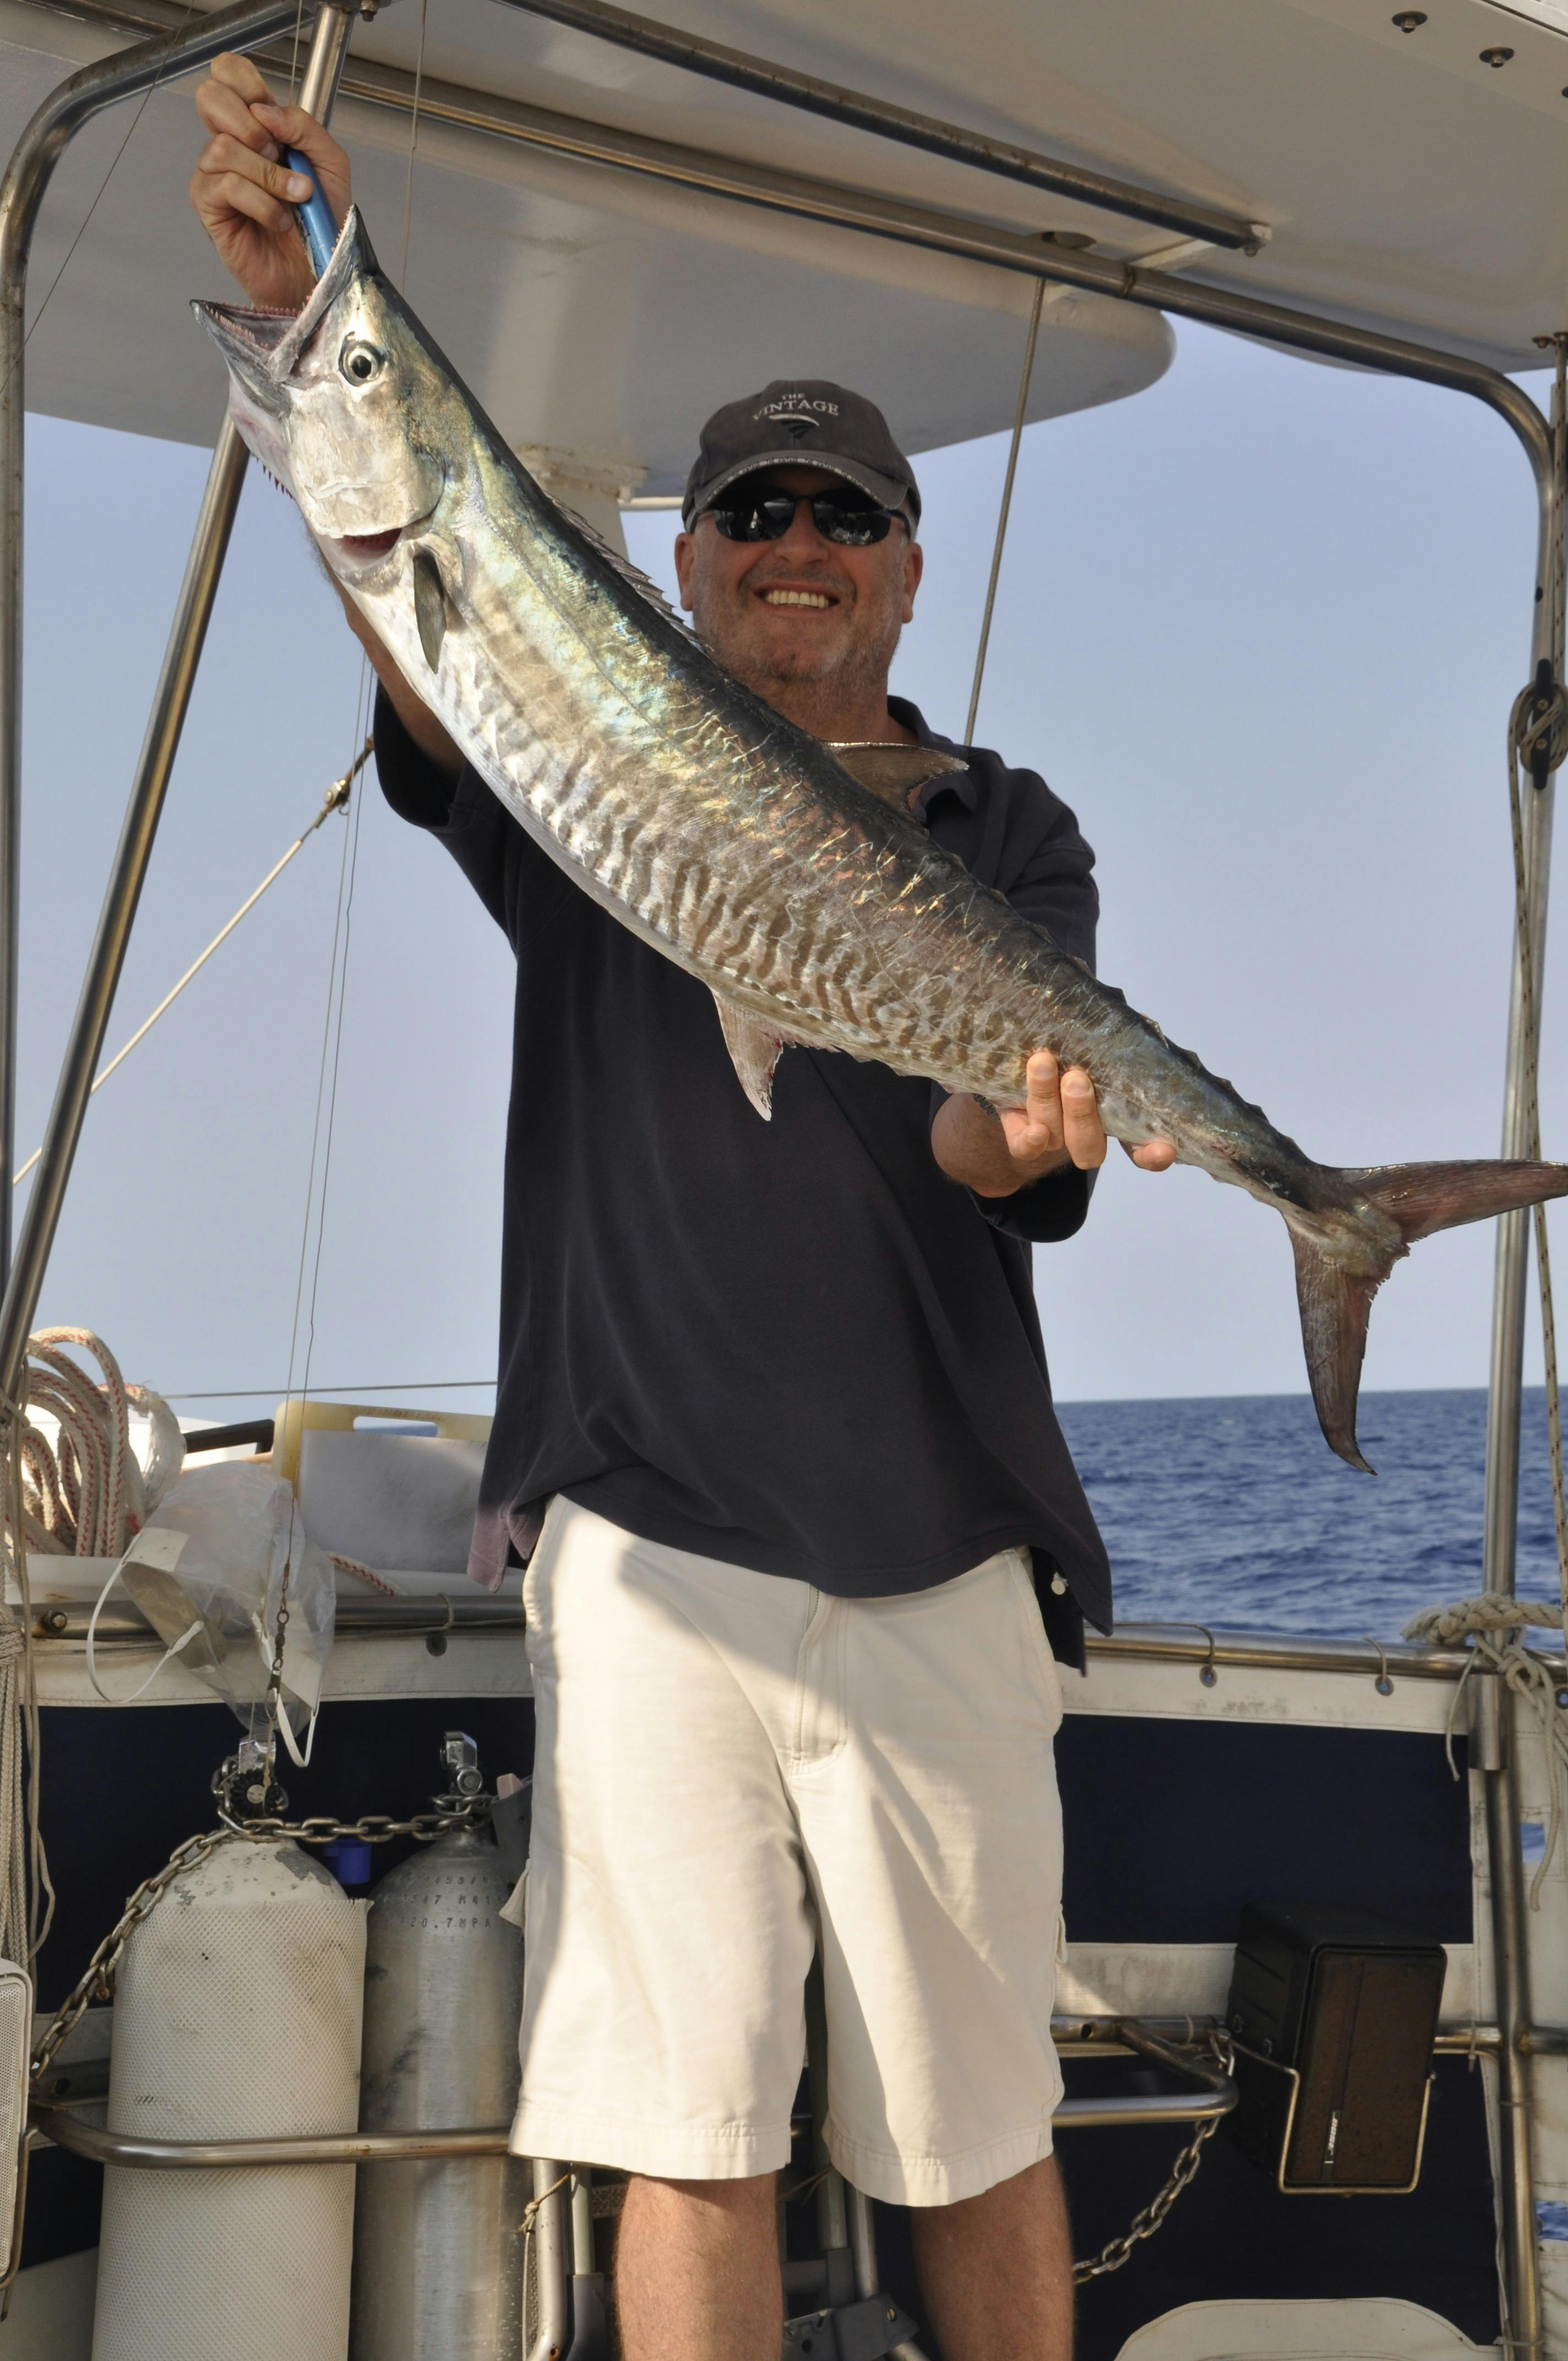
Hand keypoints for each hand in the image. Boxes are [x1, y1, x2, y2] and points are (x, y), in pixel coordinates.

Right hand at [190, 53, 352, 309]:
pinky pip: (227, 185)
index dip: (244, 80)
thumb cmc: (320, 222)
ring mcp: (214, 173)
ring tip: (294, 199)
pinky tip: (278, 219)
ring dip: (269, 175)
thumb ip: (304, 126)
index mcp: (256, 124)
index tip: (270, 113)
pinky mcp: (209, 205)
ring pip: (224, 147)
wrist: (316, 272)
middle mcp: (230, 143)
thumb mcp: (330, 164)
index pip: (228, 73)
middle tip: (277, 154)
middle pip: (210, 96)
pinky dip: (262, 202)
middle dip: (250, 124)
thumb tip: (266, 110)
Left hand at [932, 1050, 1176, 1197]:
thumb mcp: (1097, 1035)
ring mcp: (1052, 1135)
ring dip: (1048, 1100)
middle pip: (1090, 1147)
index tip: (1165, 1146)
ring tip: (1043, 1063)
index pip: (1140, 1147)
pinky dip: (1030, 1141)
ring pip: (1055, 1136)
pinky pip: (1024, 1148)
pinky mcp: (1020, 1132)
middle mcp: (1084, 1132)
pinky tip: (1033, 1130)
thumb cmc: (1070, 1044)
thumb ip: (1118, 1033)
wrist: (1017, 1050)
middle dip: (1084, 1115)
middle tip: (1077, 1079)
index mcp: (1114, 1116)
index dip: (1153, 1153)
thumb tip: (1135, 1021)